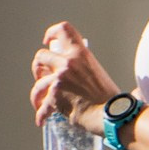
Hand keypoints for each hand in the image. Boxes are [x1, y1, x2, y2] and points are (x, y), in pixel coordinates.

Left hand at [31, 21, 119, 135]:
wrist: (111, 114)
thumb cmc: (107, 97)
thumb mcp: (95, 71)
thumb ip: (79, 67)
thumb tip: (65, 72)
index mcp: (81, 53)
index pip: (63, 30)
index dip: (51, 33)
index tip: (48, 42)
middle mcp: (68, 63)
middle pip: (41, 56)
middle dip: (38, 68)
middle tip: (43, 77)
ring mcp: (60, 79)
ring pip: (37, 83)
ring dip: (37, 94)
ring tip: (40, 102)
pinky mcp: (54, 96)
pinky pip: (42, 106)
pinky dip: (41, 114)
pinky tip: (42, 119)